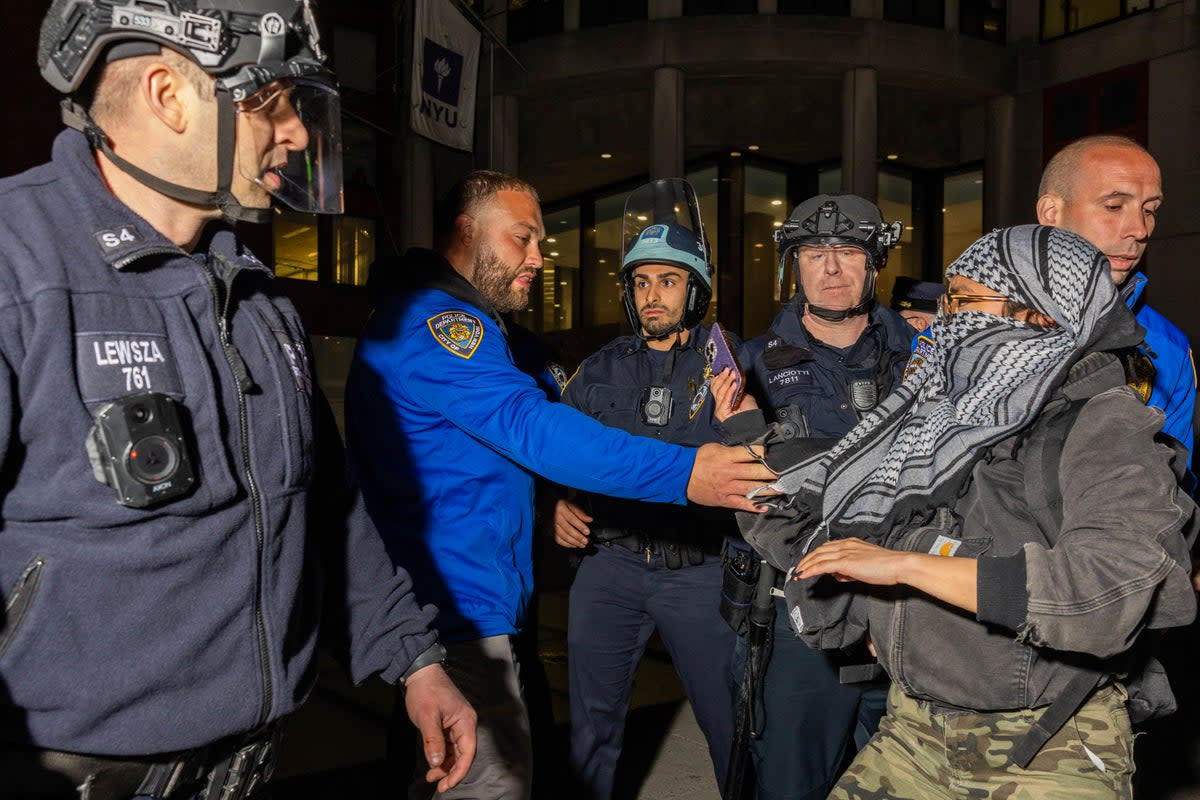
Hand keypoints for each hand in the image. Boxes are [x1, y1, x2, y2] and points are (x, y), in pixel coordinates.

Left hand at [403, 663, 477, 791]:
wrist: (419, 672)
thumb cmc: (425, 691)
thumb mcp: (427, 716)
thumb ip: (433, 740)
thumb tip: (436, 763)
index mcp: (466, 721)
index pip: (468, 752)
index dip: (459, 771)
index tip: (446, 785)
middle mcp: (465, 724)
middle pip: (463, 754)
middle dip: (451, 771)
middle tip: (438, 785)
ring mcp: (456, 724)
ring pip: (455, 752)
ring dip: (445, 765)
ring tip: (431, 776)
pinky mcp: (447, 725)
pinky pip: (448, 745)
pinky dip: (441, 756)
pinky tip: (433, 764)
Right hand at [553, 498, 592, 548]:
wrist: (552, 506)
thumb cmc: (565, 505)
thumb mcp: (573, 505)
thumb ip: (581, 513)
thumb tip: (590, 520)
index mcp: (561, 508)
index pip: (572, 519)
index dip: (580, 526)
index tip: (587, 532)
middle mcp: (555, 517)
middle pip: (567, 529)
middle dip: (578, 537)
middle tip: (586, 541)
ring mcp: (551, 525)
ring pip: (563, 536)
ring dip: (574, 542)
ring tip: (582, 544)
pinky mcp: (550, 531)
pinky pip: (558, 540)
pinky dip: (567, 544)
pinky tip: (574, 545)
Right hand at [687, 442, 775, 511]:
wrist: (680, 475)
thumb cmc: (697, 460)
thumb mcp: (714, 447)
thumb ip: (732, 450)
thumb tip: (748, 451)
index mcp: (727, 457)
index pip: (752, 453)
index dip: (766, 452)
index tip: (775, 453)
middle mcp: (729, 472)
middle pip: (756, 472)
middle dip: (773, 472)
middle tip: (785, 472)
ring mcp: (728, 487)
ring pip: (753, 488)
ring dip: (770, 489)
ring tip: (782, 488)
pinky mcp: (724, 499)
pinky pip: (742, 503)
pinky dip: (754, 506)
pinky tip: (765, 506)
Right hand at [710, 368, 757, 422]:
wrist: (754, 426)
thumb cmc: (751, 413)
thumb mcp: (744, 396)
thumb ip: (737, 389)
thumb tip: (734, 380)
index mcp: (723, 401)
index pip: (716, 387)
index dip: (719, 377)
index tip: (725, 369)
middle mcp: (720, 405)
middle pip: (716, 389)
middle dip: (722, 378)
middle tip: (728, 370)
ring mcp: (720, 410)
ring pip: (720, 393)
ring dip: (726, 382)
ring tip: (732, 375)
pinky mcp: (722, 413)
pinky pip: (725, 399)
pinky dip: (729, 391)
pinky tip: (734, 384)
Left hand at [794, 538, 907, 585]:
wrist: (898, 565)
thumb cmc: (886, 567)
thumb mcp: (863, 566)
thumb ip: (849, 570)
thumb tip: (837, 575)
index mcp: (851, 543)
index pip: (827, 548)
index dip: (815, 556)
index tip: (807, 564)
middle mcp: (846, 545)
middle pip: (819, 551)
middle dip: (806, 560)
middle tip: (798, 569)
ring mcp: (845, 552)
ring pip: (818, 557)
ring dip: (805, 565)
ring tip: (797, 574)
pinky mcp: (845, 561)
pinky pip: (822, 565)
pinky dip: (810, 570)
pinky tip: (803, 575)